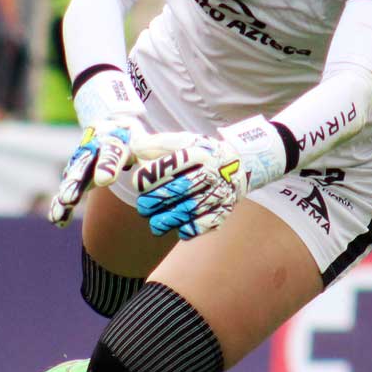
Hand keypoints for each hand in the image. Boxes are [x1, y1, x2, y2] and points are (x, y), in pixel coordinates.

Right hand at [46, 113, 147, 226]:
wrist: (117, 127)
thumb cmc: (137, 140)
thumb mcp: (149, 144)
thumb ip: (154, 159)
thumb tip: (161, 173)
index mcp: (116, 138)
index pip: (112, 151)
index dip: (108, 165)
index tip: (105, 181)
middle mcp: (95, 147)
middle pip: (84, 163)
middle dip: (77, 181)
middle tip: (70, 198)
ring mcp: (83, 159)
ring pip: (73, 175)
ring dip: (67, 192)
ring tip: (63, 207)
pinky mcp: (76, 173)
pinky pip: (67, 188)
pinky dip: (61, 203)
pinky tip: (58, 219)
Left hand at [127, 117, 289, 238]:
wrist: (238, 164)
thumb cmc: (200, 153)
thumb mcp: (182, 142)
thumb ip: (156, 145)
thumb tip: (133, 148)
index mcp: (199, 152)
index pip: (174, 163)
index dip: (152, 175)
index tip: (137, 183)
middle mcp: (212, 172)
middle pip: (181, 188)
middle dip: (158, 200)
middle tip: (143, 207)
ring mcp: (220, 192)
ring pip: (191, 209)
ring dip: (169, 219)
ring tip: (154, 223)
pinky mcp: (224, 210)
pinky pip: (205, 223)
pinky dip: (189, 229)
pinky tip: (178, 229)